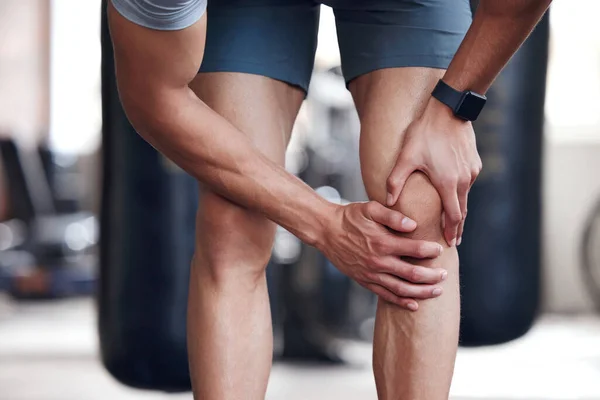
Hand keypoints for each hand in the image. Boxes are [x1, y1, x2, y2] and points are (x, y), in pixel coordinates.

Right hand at [317, 201, 445, 310]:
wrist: (326, 230)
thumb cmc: (350, 216)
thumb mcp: (370, 209)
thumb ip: (392, 216)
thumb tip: (413, 225)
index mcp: (382, 242)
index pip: (414, 250)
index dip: (430, 251)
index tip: (440, 249)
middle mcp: (378, 261)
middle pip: (412, 274)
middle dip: (432, 276)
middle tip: (445, 274)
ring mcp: (371, 274)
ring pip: (401, 289)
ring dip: (421, 292)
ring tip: (437, 291)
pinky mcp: (364, 280)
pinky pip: (385, 295)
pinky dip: (401, 301)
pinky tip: (414, 304)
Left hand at [386, 97, 481, 246]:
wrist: (449, 109)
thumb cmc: (424, 133)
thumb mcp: (405, 157)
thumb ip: (395, 182)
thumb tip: (387, 203)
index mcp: (447, 183)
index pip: (452, 216)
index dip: (451, 231)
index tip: (449, 244)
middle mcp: (463, 180)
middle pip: (462, 211)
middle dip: (457, 227)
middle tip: (453, 241)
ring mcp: (471, 171)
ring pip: (466, 197)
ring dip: (460, 210)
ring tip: (453, 222)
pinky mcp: (475, 162)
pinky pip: (468, 183)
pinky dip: (462, 193)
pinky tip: (455, 195)